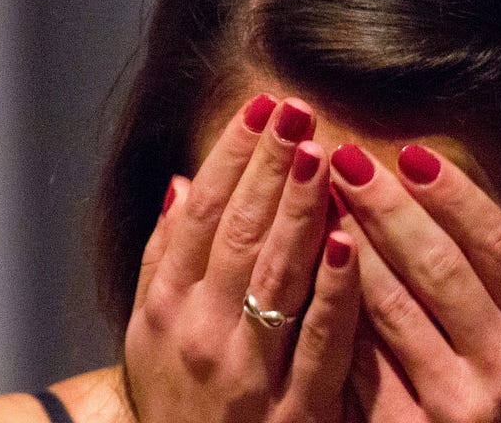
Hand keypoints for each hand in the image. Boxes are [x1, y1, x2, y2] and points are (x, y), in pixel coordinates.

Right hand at [125, 95, 360, 421]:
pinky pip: (319, 341)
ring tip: (321, 153)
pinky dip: (334, 290)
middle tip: (299, 110)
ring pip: (275, 277)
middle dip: (268, 167)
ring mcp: (247, 375)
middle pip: (236, 234)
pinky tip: (352, 242)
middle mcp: (199, 337)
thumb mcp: (149, 337)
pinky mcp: (294, 413)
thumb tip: (177, 183)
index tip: (262, 107)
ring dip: (299, 211)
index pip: (199, 215)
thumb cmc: (180, 408)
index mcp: (163, 311)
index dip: (231, 157)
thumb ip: (162, 262)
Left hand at [329, 144, 500, 422]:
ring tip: (317, 205)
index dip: (457, 197)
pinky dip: (335, 319)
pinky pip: (364, 366)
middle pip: (442, 268)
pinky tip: (306, 280)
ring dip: (351, 252)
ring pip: (395, 312)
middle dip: (390, 208)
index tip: (413, 154)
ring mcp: (462, 403)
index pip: (499, 246)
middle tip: (346, 159)